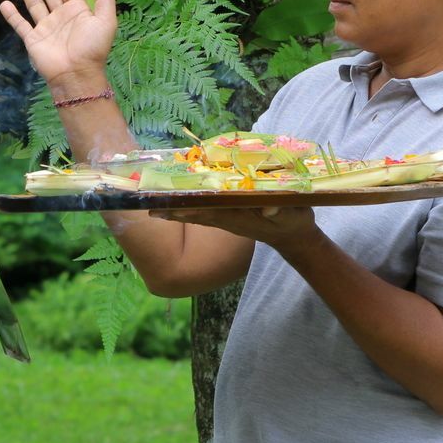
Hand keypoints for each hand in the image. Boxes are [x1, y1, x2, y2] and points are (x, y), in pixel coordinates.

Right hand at [0, 0, 116, 92]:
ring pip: (34, 4)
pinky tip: (5, 3)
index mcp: (78, 10)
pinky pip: (21, 25)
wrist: (76, 75)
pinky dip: (12, 15)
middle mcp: (61, 16)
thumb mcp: (105, 22)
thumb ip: (105, 0)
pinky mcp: (33, 39)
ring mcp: (46, 27)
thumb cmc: (92, 48)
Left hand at [159, 204, 319, 251]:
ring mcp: (228, 219)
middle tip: (148, 208)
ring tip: (153, 209)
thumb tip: (268, 208)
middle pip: (197, 215)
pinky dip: (188, 209)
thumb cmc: (293, 222)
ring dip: (177, 211)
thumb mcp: (293, 215)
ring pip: (198, 215)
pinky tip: (175, 206)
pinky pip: (205, 213)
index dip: (191, 210)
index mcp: (241, 217)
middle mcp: (229, 219)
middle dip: (175, 211)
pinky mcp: (230, 217)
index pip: (210, 213)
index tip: (171, 208)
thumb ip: (282, 211)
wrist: (294, 236)